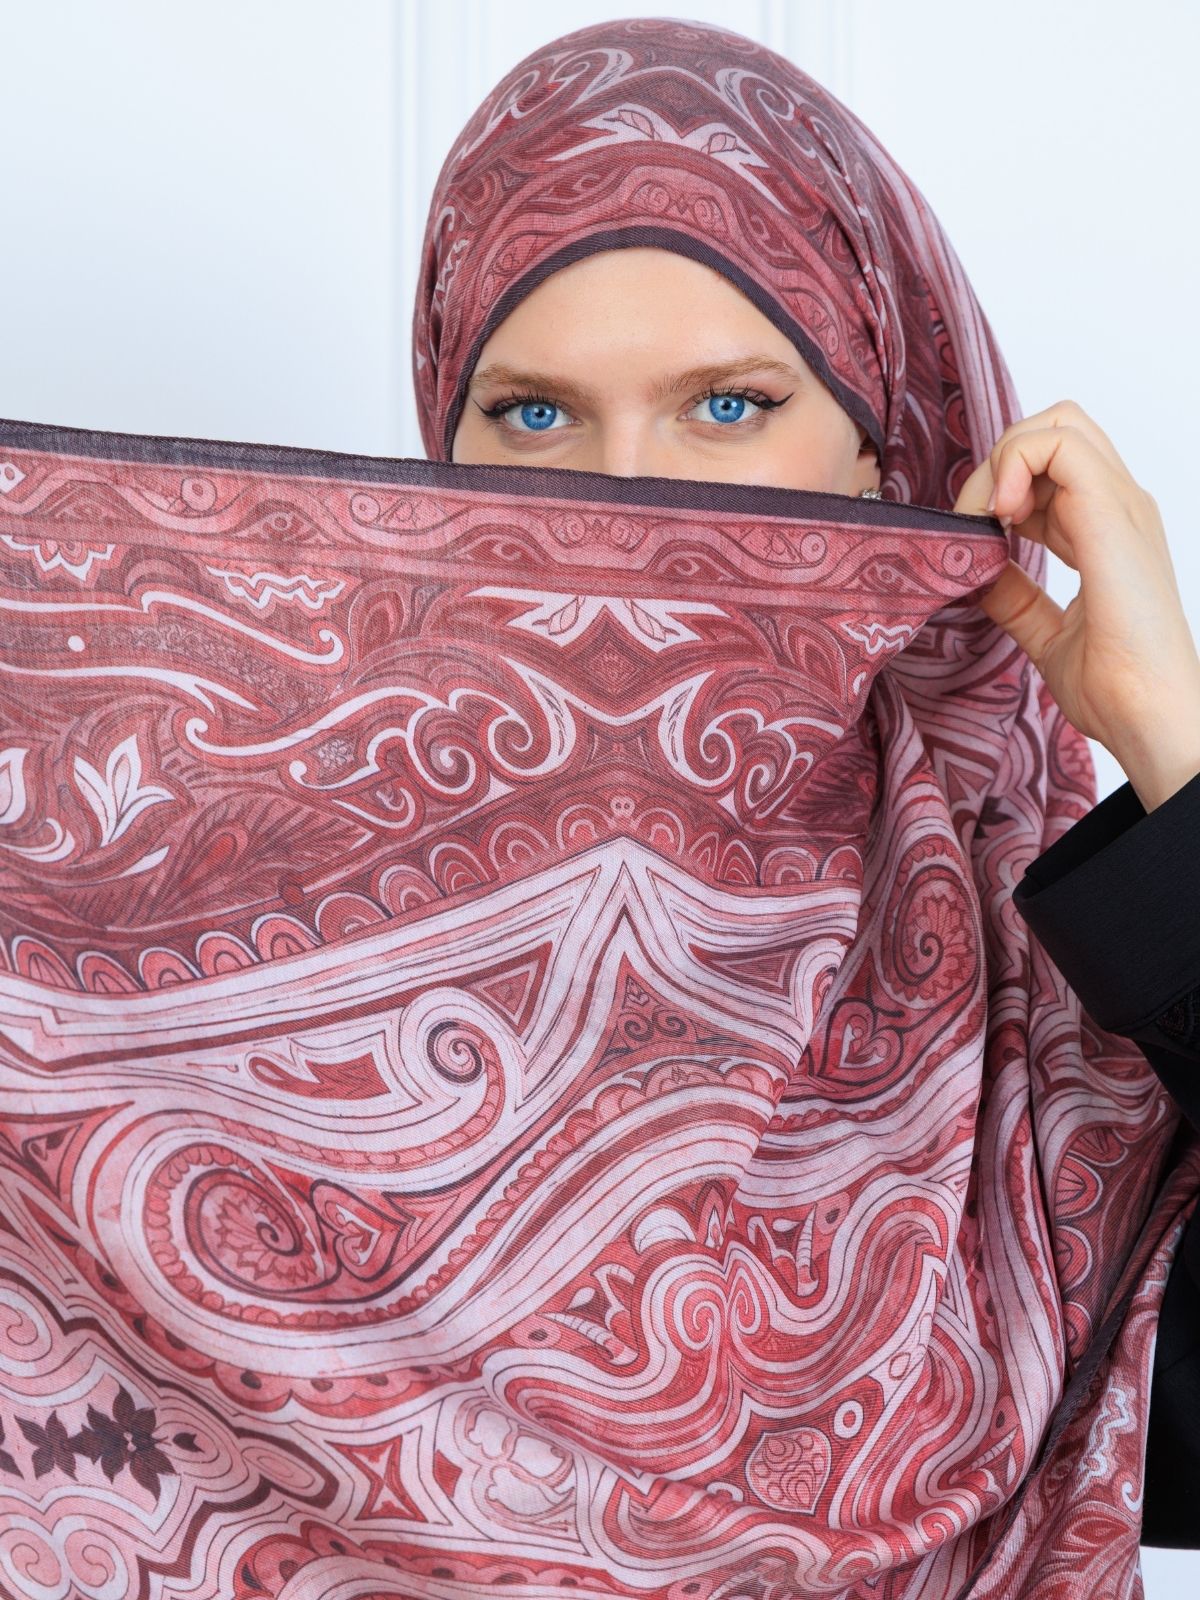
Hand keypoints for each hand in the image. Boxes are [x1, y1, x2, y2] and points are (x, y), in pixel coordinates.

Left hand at [953, 399, 1199, 811]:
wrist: (1147, 713)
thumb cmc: (1114, 686)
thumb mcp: (1046, 633)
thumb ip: (1015, 598)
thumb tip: (977, 571)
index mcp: (1107, 531)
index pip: (1054, 466)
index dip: (1003, 484)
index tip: (977, 535)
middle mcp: (1118, 508)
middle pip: (1059, 428)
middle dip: (1001, 459)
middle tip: (975, 518)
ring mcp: (1119, 506)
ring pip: (1059, 424)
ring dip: (1003, 460)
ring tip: (985, 518)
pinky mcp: (1111, 514)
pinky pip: (1060, 445)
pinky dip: (1014, 463)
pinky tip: (999, 516)